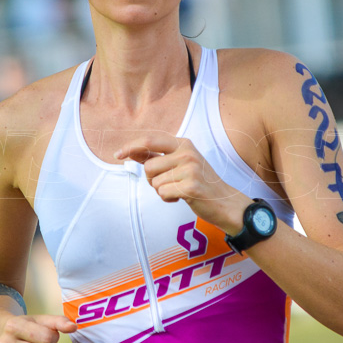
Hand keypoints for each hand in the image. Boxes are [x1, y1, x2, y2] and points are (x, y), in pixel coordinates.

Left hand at [114, 133, 251, 233]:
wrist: (224, 201)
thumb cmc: (199, 182)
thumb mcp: (180, 163)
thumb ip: (157, 156)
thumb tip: (131, 151)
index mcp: (184, 144)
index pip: (150, 140)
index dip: (131, 146)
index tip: (118, 154)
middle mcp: (187, 153)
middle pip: (149, 166)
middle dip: (151, 179)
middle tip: (165, 183)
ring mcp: (190, 169)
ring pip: (154, 182)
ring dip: (161, 190)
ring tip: (177, 190)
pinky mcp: (191, 186)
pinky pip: (163, 193)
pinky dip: (168, 199)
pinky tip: (181, 197)